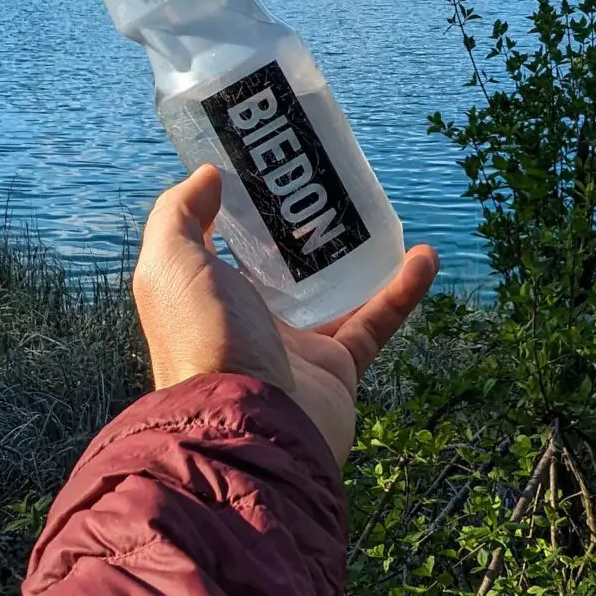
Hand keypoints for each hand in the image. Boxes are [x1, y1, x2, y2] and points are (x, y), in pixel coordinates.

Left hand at [133, 164, 437, 465]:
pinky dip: (401, 291)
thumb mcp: (171, 265)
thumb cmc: (204, 341)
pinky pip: (375, 322)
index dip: (240, 208)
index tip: (267, 168)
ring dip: (361, 256)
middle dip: (306, 228)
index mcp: (208, 297)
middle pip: (283, 266)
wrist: (251, 428)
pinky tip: (424, 257)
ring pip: (335, 290)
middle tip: (332, 184)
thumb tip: (207, 174)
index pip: (223, 246)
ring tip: (383, 216)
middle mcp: (249, 321)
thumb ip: (179, 214)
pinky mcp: (338, 368)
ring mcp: (296, 346)